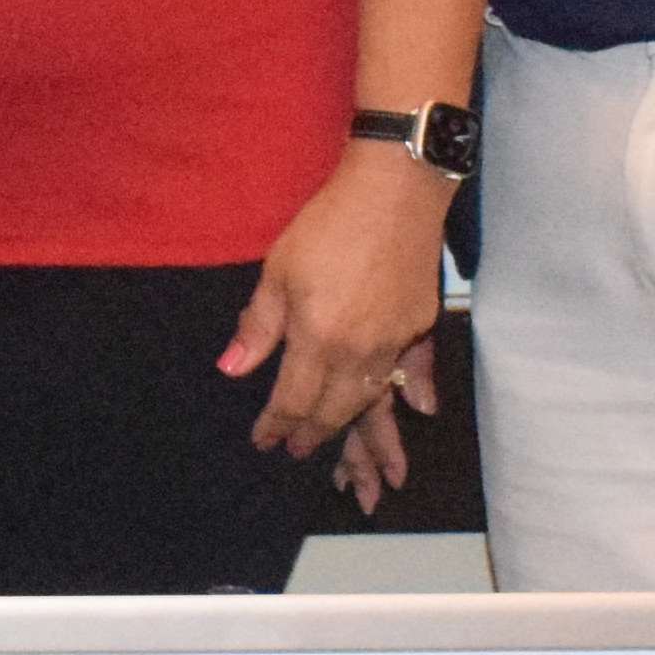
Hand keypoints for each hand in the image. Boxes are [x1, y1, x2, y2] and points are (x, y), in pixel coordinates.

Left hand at [224, 143, 453, 487]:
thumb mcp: (278, 270)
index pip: (292, 399)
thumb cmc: (328, 224)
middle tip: (300, 452)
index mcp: (317, 339)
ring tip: (361, 465)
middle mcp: (359, 351)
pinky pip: (415, 371)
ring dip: (365, 436)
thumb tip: (233, 370)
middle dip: (316, 436)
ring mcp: (395, 340)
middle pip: (335, 410)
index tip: (265, 440)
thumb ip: (258, 326)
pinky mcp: (420, 324)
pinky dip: (415, 394)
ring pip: (374, 400)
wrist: (394, 189)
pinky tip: (417, 411)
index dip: (276, 425)